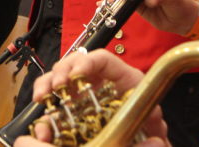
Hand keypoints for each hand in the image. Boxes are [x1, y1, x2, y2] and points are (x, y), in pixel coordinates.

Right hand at [19, 49, 169, 146]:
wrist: (143, 142)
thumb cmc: (148, 128)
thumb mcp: (152, 121)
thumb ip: (154, 123)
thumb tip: (155, 127)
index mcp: (121, 78)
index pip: (101, 59)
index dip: (86, 61)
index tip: (76, 74)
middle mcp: (98, 82)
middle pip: (74, 64)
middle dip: (60, 71)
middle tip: (56, 85)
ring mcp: (82, 95)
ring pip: (58, 80)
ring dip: (46, 85)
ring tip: (42, 97)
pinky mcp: (71, 112)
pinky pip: (53, 106)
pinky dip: (45, 111)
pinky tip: (43, 123)